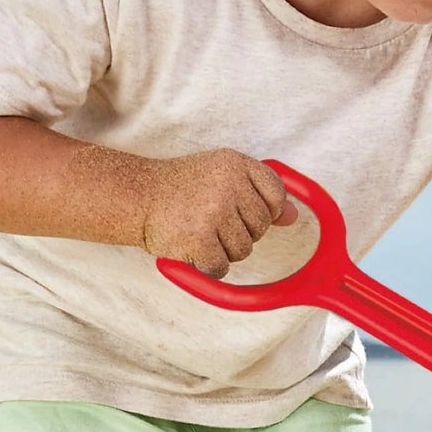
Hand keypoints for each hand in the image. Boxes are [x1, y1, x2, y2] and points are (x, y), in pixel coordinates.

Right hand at [139, 149, 295, 274]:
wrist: (137, 197)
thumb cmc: (182, 189)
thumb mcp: (222, 177)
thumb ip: (260, 194)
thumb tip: (294, 216)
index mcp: (237, 164)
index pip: (276, 195)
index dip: (265, 211)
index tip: (242, 211)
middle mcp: (228, 185)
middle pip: (261, 228)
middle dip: (240, 232)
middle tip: (211, 221)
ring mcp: (214, 212)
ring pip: (244, 250)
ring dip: (223, 250)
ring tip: (200, 231)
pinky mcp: (199, 239)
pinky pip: (221, 267)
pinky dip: (207, 265)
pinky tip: (192, 247)